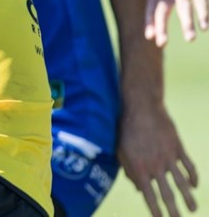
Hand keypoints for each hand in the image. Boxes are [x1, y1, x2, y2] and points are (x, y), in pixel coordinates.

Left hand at [118, 101, 197, 216]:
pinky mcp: (178, 148)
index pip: (149, 196)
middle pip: (167, 194)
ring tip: (192, 209)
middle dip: (174, 210)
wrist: (141, 107)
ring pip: (182, 182)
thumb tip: (139, 189)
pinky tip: (194, 186)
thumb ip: (129, 172)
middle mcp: (155, 166)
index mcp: (139, 168)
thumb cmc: (126, 130)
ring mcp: (168, 157)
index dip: (155, 210)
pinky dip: (193, 177)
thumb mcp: (121, 151)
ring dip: (188, 197)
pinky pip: (189, 166)